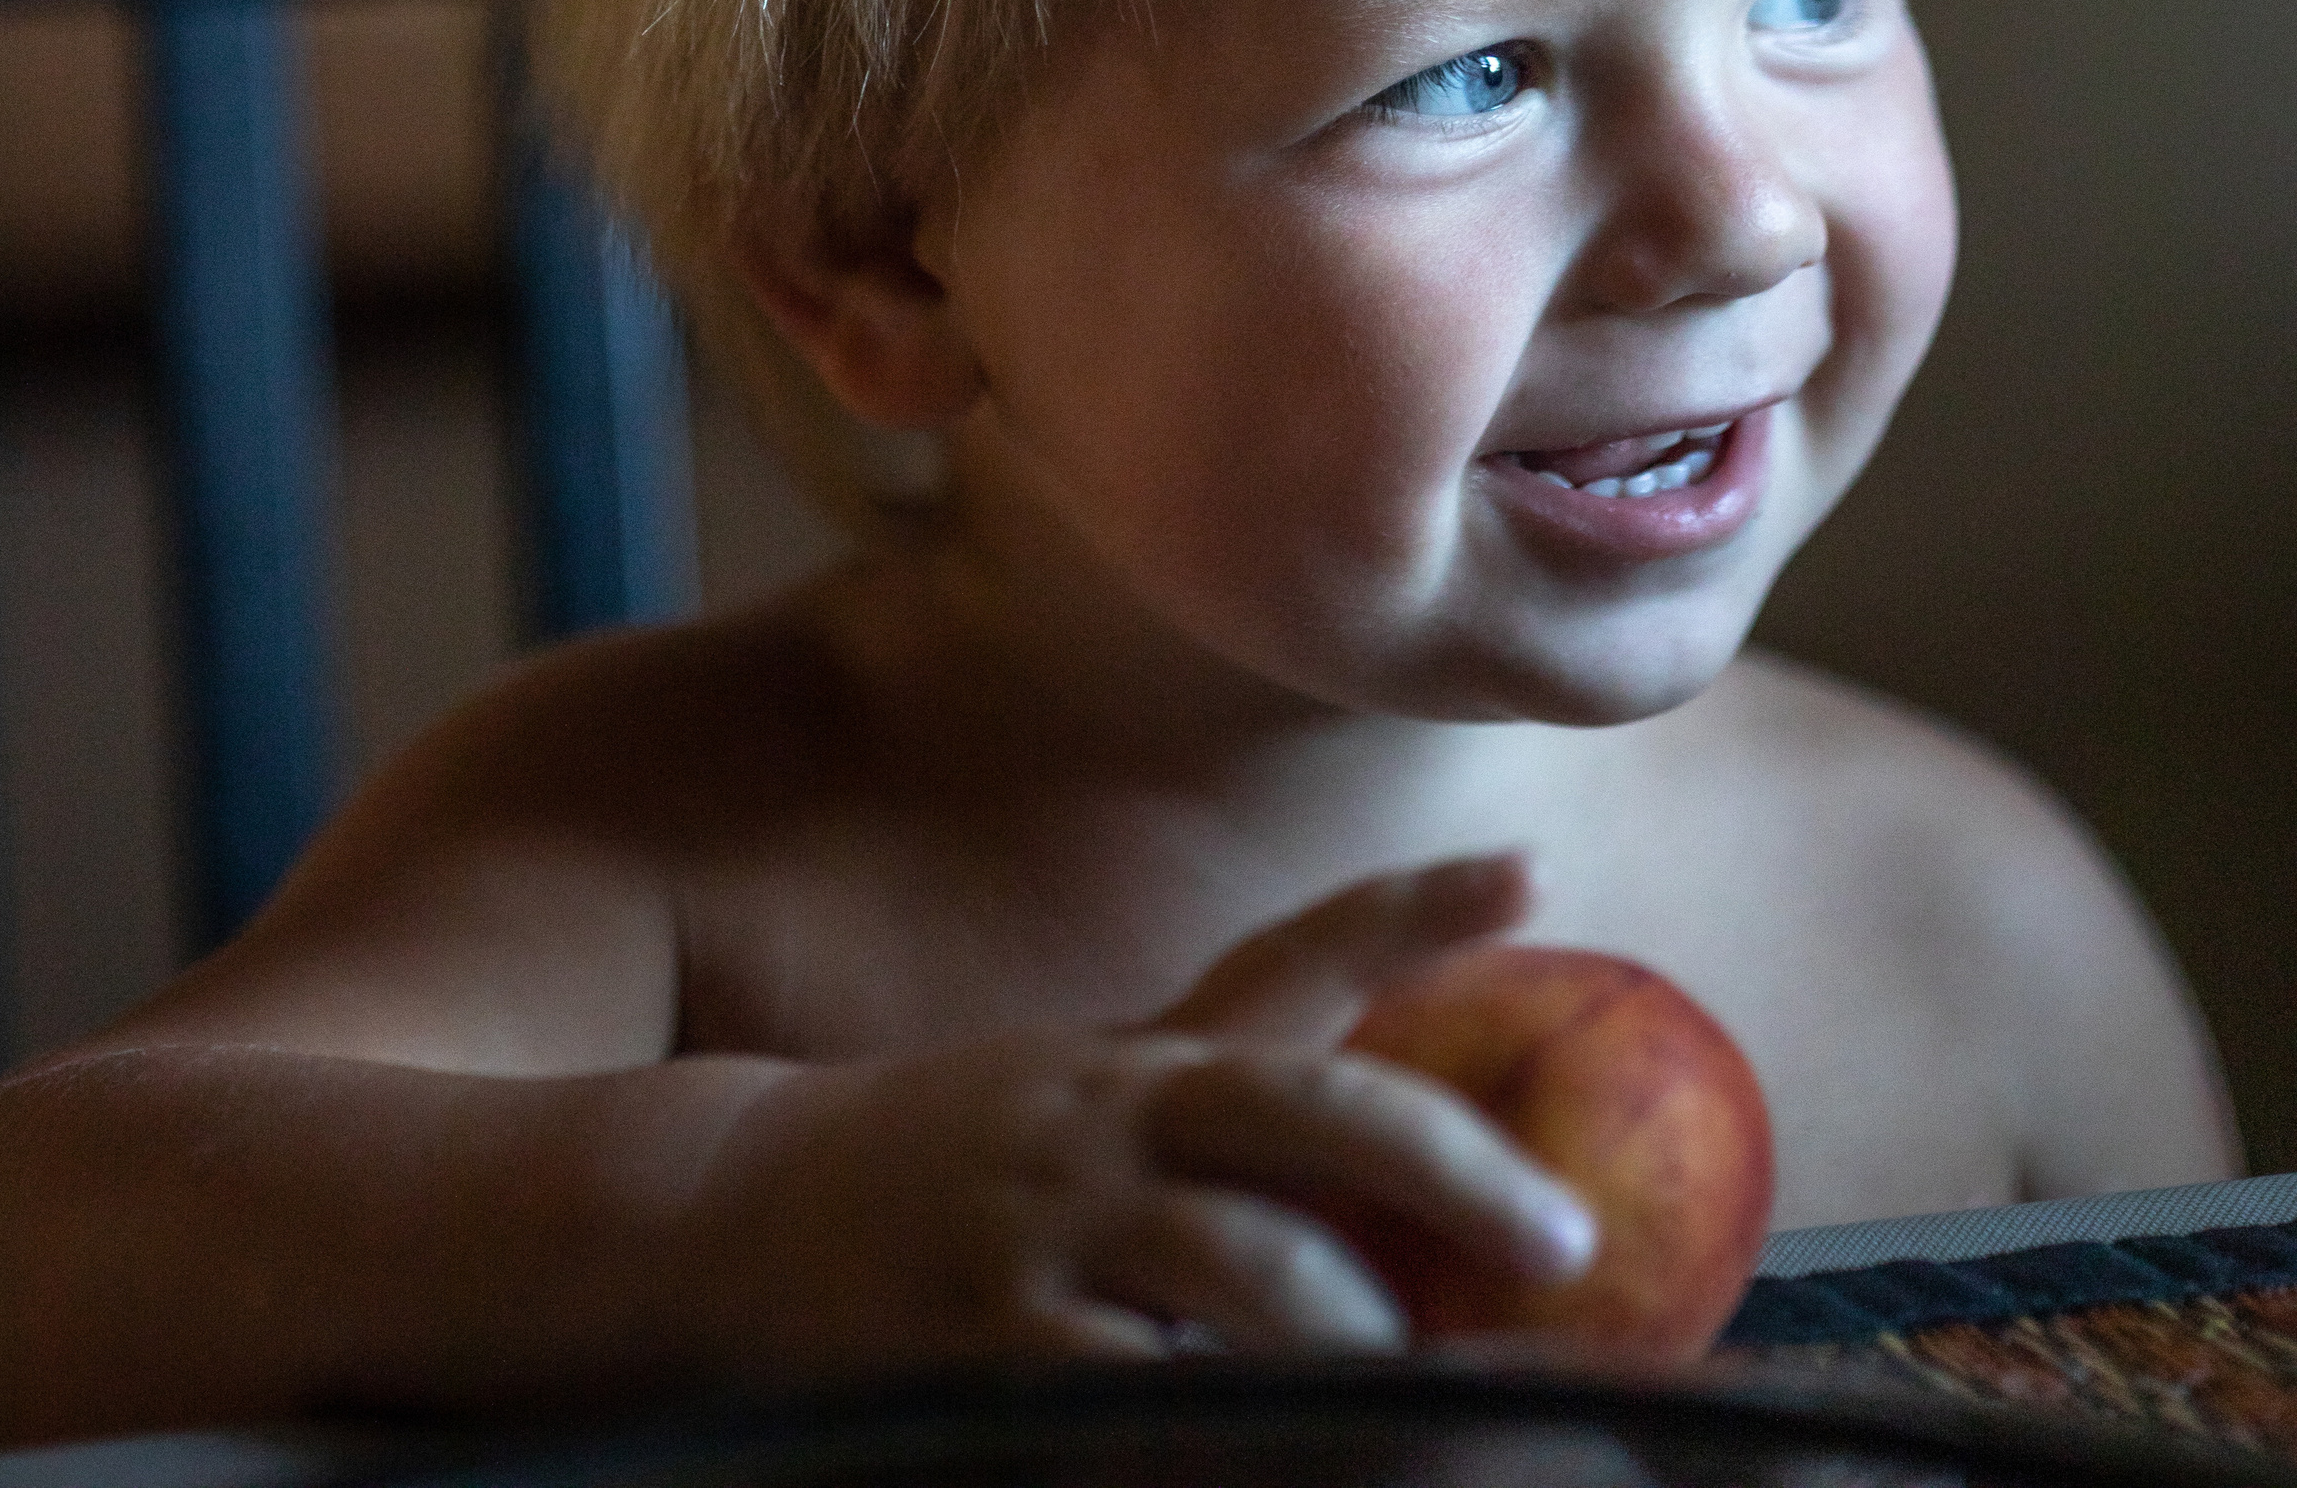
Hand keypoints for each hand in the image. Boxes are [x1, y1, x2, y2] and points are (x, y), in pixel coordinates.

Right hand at [672, 858, 1596, 1372]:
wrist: (731, 1209)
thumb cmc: (959, 1158)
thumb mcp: (1088, 1084)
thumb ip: (1227, 1073)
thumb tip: (1379, 1072)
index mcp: (1141, 1064)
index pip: (1296, 966)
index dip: (1412, 911)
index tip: (1529, 868)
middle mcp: (1106, 1123)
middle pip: (1308, 1117)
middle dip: (1451, 1170)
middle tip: (1564, 1238)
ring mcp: (1046, 1232)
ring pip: (1250, 1272)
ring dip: (1355, 1333)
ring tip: (1416, 1384)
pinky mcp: (988, 1350)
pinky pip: (1143, 1402)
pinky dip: (1221, 1433)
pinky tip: (1273, 1453)